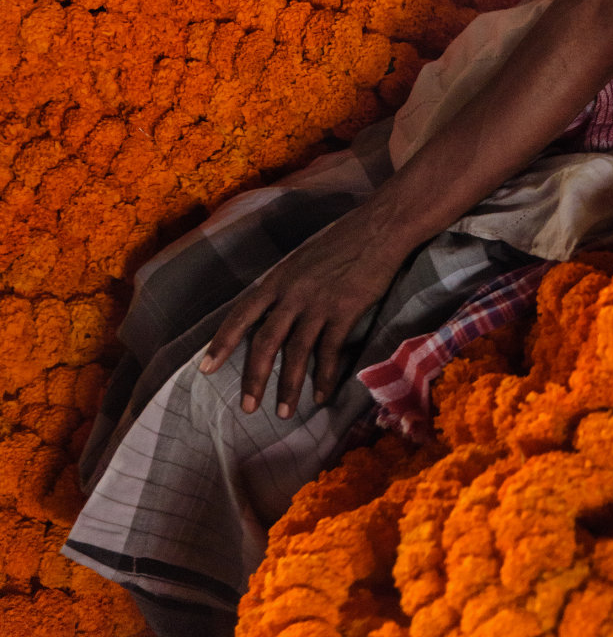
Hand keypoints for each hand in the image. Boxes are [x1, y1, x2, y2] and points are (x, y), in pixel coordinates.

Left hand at [198, 208, 406, 417]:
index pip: (241, 314)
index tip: (206, 369)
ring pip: (296, 352)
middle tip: (247, 407)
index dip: (223, 343)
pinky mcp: (345, 310)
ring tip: (283, 412)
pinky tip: (321, 396)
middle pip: (265, 341)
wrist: (378, 227)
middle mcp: (293, 293)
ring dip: (288, 387)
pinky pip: (330, 351)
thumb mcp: (302, 258)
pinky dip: (324, 377)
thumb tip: (273, 312)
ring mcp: (319, 302)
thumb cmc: (341, 240)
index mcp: (278, 278)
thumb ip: (286, 285)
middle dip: (254, 378)